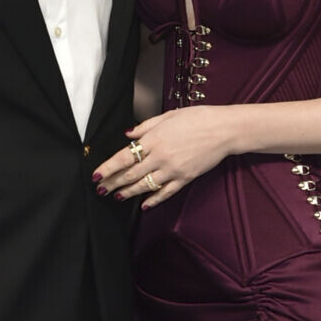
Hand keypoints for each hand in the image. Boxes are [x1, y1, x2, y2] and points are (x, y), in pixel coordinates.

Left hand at [94, 107, 235, 207]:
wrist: (223, 130)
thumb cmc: (198, 118)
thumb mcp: (168, 115)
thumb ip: (146, 126)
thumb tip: (129, 134)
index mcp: (154, 139)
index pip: (123, 157)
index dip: (107, 168)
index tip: (96, 175)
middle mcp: (161, 157)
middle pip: (130, 174)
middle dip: (113, 183)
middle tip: (101, 189)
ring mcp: (173, 170)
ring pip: (145, 186)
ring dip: (128, 193)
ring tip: (116, 196)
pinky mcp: (185, 178)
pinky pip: (165, 193)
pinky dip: (153, 200)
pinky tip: (144, 205)